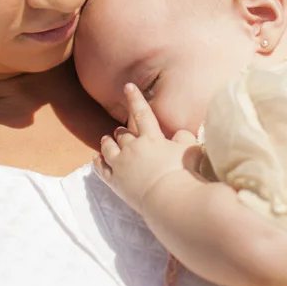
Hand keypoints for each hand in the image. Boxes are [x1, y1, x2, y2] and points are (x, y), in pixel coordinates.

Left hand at [95, 84, 200, 214]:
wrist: (170, 200)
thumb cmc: (185, 175)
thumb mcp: (191, 151)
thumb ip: (185, 139)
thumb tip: (181, 134)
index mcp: (151, 138)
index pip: (142, 113)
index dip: (135, 98)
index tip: (128, 86)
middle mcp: (133, 148)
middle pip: (123, 134)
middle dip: (122, 130)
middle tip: (121, 129)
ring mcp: (121, 165)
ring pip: (108, 147)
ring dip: (107, 141)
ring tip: (105, 138)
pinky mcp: (115, 182)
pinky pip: (102, 168)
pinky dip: (98, 161)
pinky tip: (95, 158)